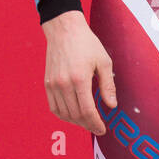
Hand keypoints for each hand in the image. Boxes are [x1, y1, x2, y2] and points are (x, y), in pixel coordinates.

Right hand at [42, 10, 116, 134]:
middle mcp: (64, 84)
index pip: (87, 111)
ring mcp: (53, 84)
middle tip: (97, 127)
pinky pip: (53, 106)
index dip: (95, 124)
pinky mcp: (47, 83)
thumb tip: (111, 106)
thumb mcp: (103, 62)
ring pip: (64, 113)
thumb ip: (108, 85)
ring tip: (86, 121)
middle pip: (75, 115)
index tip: (102, 129)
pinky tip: (72, 114)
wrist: (64, 29)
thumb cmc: (86, 43)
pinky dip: (63, 115)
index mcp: (79, 79)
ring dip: (76, 122)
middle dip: (88, 125)